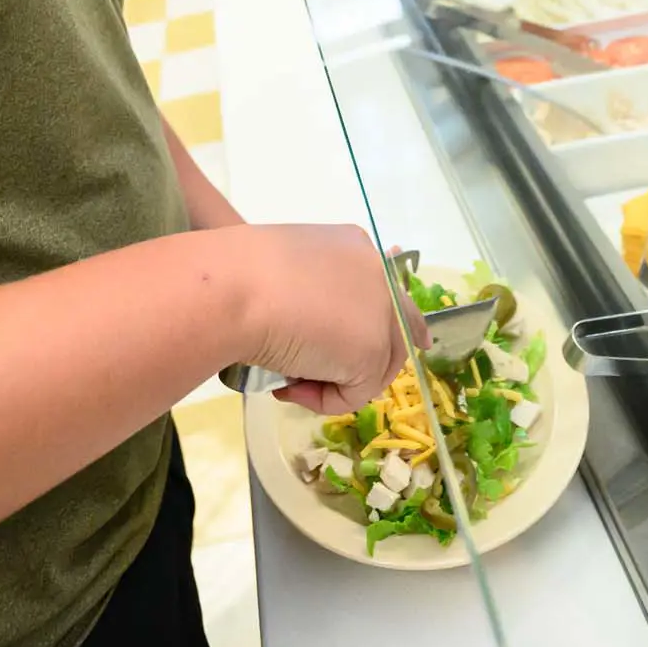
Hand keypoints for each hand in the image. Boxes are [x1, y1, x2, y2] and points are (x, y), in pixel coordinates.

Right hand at [228, 225, 420, 415]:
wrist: (233, 289)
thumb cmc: (240, 274)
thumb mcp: (285, 272)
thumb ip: (314, 292)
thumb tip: (318, 332)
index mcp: (355, 246)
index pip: (390, 289)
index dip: (395, 319)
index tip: (414, 341)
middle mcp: (378, 273)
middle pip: (395, 331)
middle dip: (367, 365)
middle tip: (316, 381)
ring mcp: (382, 312)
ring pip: (375, 367)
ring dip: (333, 382)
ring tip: (287, 378)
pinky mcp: (374, 351)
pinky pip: (355, 393)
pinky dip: (323, 400)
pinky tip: (289, 387)